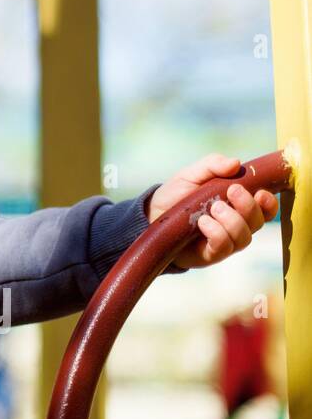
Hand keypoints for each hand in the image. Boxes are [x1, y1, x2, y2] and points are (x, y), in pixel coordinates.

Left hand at [148, 153, 278, 270]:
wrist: (150, 215)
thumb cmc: (176, 195)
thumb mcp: (191, 175)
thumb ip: (212, 165)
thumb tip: (236, 163)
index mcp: (237, 206)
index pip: (265, 209)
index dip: (268, 203)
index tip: (260, 192)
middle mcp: (236, 225)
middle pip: (258, 222)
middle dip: (249, 206)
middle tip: (231, 191)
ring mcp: (224, 242)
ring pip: (244, 237)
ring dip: (233, 221)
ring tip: (213, 208)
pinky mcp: (209, 255)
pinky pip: (223, 247)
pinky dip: (217, 233)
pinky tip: (204, 223)